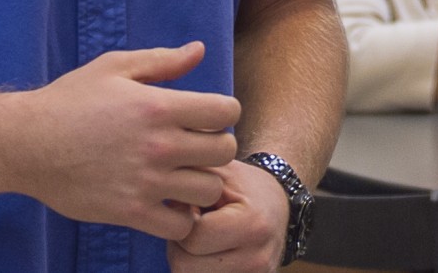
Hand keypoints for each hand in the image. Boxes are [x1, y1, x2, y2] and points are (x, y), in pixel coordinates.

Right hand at [0, 41, 240, 241]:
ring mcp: (146, 181)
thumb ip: (162, 61)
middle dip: (216, 146)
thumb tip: (199, 50)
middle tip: (196, 148)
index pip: (226, 111)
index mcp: (159, 106)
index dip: (223, 112)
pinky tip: (168, 203)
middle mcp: (159, 145)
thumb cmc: (69, 101)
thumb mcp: (114, 68)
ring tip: (184, 176)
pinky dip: (182, 217)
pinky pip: (180, 225)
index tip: (206, 117)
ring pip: (209, 190)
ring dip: (202, 183)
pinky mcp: (130, 212)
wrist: (25, 144)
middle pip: (225, 151)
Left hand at [173, 156, 288, 267]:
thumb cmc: (245, 187)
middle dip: (178, 247)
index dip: (182, 223)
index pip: (193, 239)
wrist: (280, 205)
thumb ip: (190, 180)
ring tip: (200, 241)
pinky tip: (209, 253)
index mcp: (252, 224)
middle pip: (186, 267)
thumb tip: (157, 200)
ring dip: (186, 262)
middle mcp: (257, 258)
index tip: (191, 209)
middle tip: (190, 228)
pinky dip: (199, 270)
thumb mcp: (221, 174)